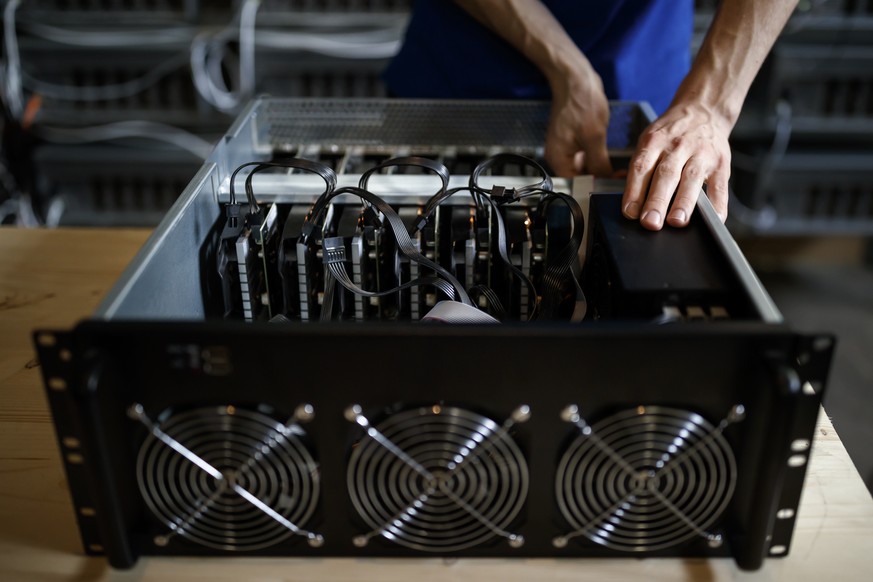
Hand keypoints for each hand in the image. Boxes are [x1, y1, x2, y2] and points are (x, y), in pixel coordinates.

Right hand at [544, 65, 612, 177]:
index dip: (595, 186)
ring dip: (599, 165)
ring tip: (615, 165)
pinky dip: (597, 155)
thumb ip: (599, 164)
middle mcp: (559, 156)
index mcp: (558, 159)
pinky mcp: (573, 138)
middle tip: (618, 176)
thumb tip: (606, 181)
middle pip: (580, 176)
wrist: (575, 79)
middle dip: (599, 176)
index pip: (576, 184)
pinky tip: (607, 151)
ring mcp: (566, 147)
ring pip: (585, 165)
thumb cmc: (580, 103)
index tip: (612, 185)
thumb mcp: (594, 138)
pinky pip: (586, 153)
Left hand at [621, 101, 731, 229]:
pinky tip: (713, 219)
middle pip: (666, 174)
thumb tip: (627, 205)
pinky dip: (718, 204)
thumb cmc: (670, 134)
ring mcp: (702, 153)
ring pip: (692, 179)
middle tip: (650, 222)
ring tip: (676, 222)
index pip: (641, 167)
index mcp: (655, 141)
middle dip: (657, 201)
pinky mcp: (721, 163)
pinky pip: (720, 186)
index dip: (634, 191)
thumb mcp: (649, 141)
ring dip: (683, 202)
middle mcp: (678, 146)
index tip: (630, 213)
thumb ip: (639, 170)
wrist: (703, 110)